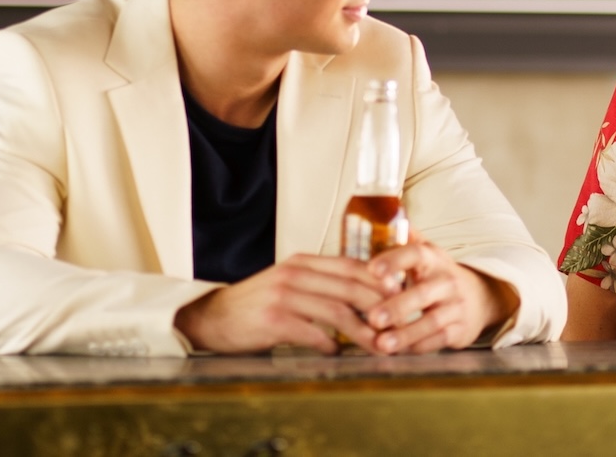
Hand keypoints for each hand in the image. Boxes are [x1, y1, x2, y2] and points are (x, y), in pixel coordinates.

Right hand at [174, 254, 393, 354]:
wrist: (213, 317)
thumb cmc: (257, 304)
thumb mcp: (290, 283)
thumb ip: (322, 285)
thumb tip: (364, 298)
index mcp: (304, 262)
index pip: (352, 266)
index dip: (380, 282)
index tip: (401, 297)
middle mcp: (296, 273)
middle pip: (351, 287)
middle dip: (380, 308)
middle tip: (398, 325)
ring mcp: (284, 295)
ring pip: (337, 312)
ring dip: (362, 332)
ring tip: (378, 345)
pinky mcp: (273, 320)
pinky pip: (312, 333)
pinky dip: (330, 346)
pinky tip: (338, 353)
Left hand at [362, 238, 519, 353]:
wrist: (481, 298)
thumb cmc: (439, 275)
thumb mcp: (426, 253)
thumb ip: (403, 239)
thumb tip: (381, 212)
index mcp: (432, 258)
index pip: (414, 253)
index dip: (393, 260)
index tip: (371, 269)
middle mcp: (446, 281)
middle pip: (423, 293)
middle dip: (397, 306)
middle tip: (372, 317)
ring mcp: (456, 307)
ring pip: (431, 322)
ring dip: (405, 334)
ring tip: (382, 344)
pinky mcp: (460, 331)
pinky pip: (437, 341)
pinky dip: (417, 348)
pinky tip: (398, 353)